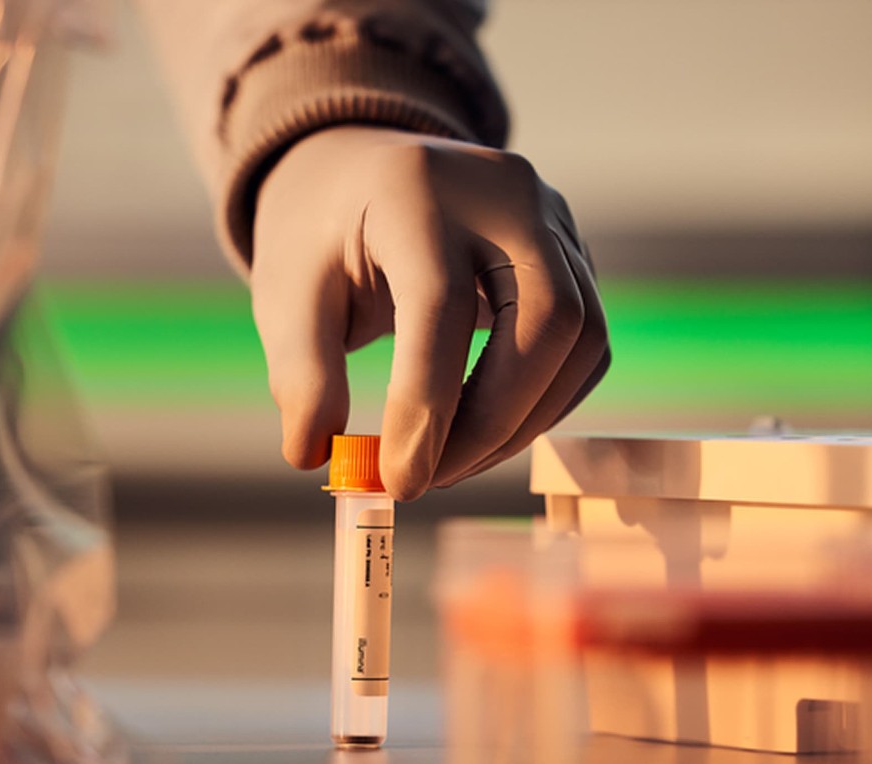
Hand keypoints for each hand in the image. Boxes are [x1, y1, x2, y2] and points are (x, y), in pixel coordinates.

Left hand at [250, 126, 608, 500]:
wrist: (363, 175)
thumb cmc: (321, 238)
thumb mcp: (285, 295)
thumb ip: (301, 373)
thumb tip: (316, 455)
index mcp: (416, 188)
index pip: (442, 305)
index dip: (426, 406)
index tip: (398, 480)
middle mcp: (501, 192)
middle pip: (547, 318)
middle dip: (495, 421)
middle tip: (434, 479)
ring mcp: (550, 218)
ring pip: (583, 337)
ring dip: (525, 423)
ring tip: (454, 463)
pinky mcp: (573, 252)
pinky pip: (587, 343)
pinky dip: (546, 403)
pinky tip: (488, 432)